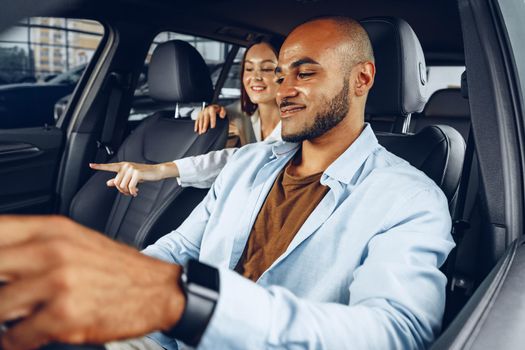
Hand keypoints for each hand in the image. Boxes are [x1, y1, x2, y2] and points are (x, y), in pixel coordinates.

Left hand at [0, 215, 184, 349]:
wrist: (158, 289)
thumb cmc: (117, 269)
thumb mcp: (75, 243)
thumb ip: (34, 247)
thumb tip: (4, 262)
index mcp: (53, 229)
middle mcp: (53, 250)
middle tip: (3, 302)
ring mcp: (58, 282)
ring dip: (2, 319)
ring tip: (13, 319)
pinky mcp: (64, 315)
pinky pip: (14, 338)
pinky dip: (15, 342)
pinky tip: (25, 336)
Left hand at [89, 162, 178, 196]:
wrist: (157, 171)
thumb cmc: (144, 174)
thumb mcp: (130, 177)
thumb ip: (119, 179)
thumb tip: (108, 183)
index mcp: (123, 166)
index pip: (109, 166)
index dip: (99, 166)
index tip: (91, 165)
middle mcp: (125, 166)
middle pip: (116, 183)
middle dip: (122, 190)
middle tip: (129, 192)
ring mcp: (131, 169)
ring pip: (122, 186)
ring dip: (128, 192)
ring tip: (134, 192)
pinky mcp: (137, 173)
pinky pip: (130, 187)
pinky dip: (133, 192)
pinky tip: (137, 192)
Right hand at [194, 104, 226, 134]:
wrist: (215, 108)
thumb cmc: (219, 111)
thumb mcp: (222, 110)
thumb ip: (223, 112)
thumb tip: (222, 115)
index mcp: (212, 108)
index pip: (212, 114)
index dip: (212, 121)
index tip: (212, 127)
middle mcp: (206, 110)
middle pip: (205, 118)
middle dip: (204, 125)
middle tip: (204, 131)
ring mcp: (202, 112)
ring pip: (200, 120)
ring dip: (200, 127)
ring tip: (201, 133)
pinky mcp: (199, 115)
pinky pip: (197, 120)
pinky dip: (196, 125)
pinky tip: (196, 130)